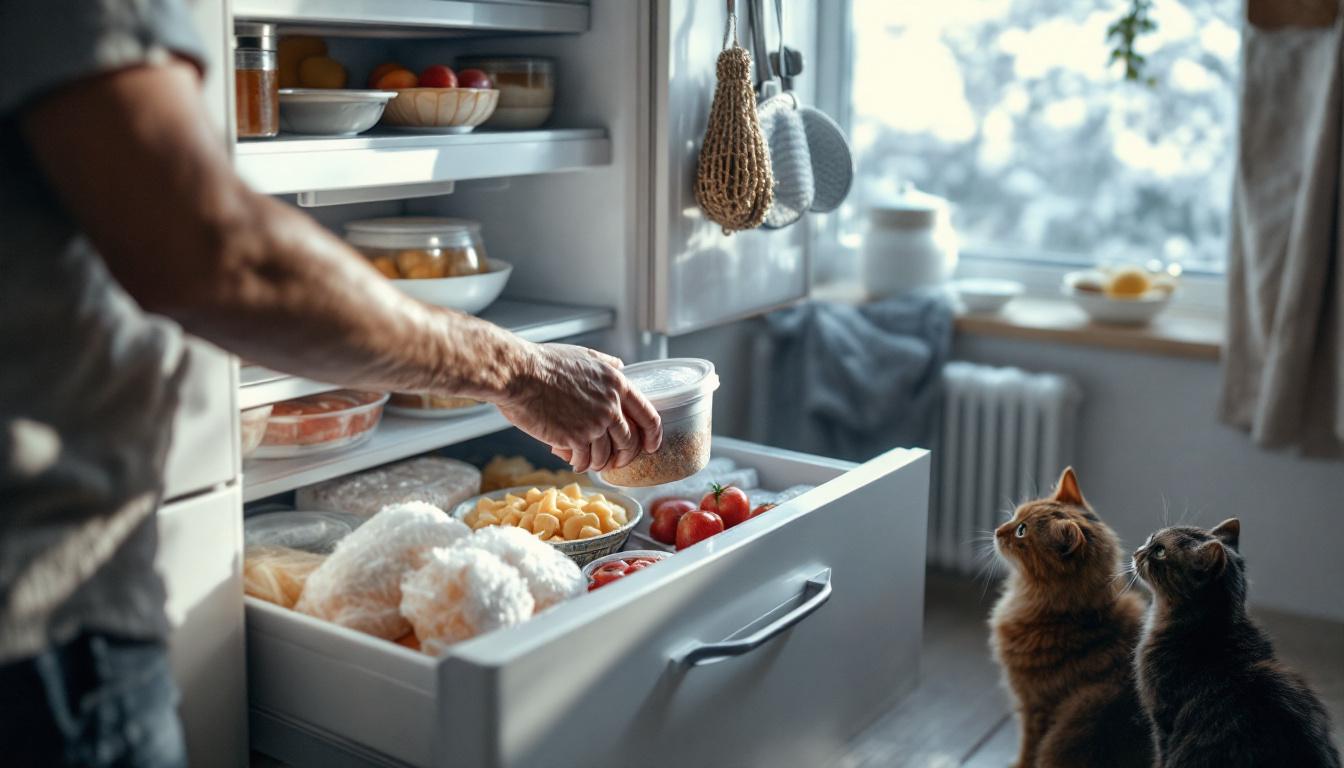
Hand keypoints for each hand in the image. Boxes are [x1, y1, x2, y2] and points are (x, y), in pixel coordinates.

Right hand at [497, 343, 661, 472]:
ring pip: (606, 455)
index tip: (651, 447)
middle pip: (630, 442)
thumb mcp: (584, 355)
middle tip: (615, 462)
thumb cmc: (544, 363)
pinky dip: (579, 464)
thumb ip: (606, 364)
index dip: (653, 436)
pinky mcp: (575, 438)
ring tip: (586, 461)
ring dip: (598, 462)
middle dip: (624, 456)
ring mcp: (595, 423)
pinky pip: (585, 461)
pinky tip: (572, 461)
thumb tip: (621, 366)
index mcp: (617, 384)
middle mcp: (611, 405)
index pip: (648, 416)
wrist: (518, 374)